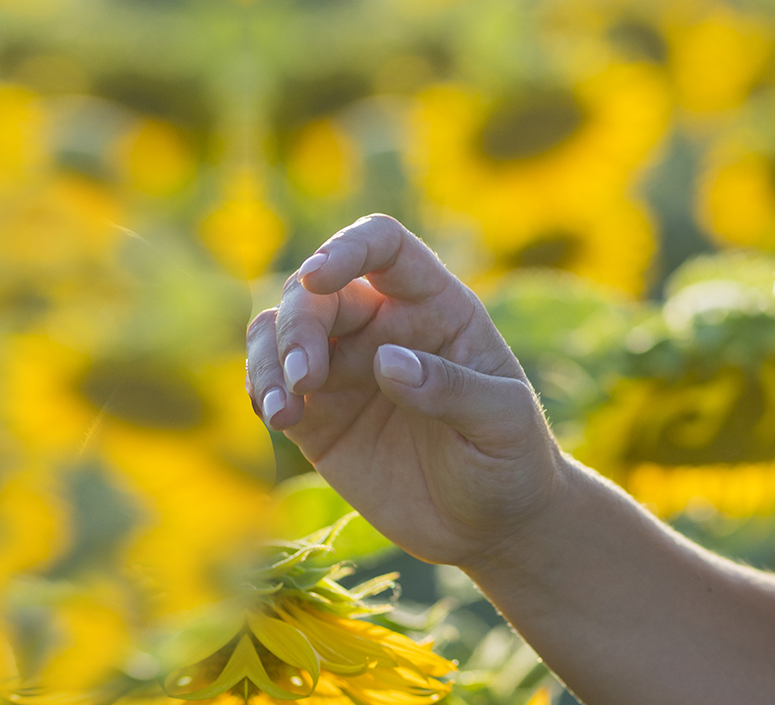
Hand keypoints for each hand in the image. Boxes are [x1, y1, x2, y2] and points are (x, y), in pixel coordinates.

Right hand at [246, 213, 563, 566]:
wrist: (492, 526)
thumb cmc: (512, 459)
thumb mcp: (503, 422)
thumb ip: (451, 389)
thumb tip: (386, 361)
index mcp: (436, 305)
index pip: (385, 247)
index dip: (349, 248)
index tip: (317, 276)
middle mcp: (383, 325)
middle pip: (319, 291)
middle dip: (298, 325)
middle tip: (304, 378)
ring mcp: (346, 369)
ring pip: (281, 329)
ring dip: (268, 356)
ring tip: (283, 411)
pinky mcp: (319, 417)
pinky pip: (272, 383)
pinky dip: (262, 389)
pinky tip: (278, 417)